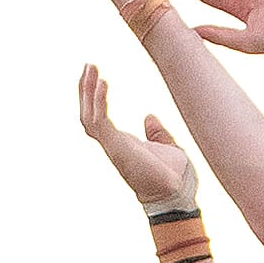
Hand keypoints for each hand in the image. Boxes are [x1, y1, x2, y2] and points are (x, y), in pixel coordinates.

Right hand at [78, 64, 197, 208]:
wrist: (177, 196)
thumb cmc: (175, 178)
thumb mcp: (168, 148)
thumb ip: (158, 133)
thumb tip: (150, 117)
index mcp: (123, 144)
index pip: (100, 119)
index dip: (95, 98)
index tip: (98, 76)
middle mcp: (114, 146)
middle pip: (88, 115)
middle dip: (85, 90)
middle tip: (89, 65)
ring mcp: (113, 148)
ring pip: (89, 117)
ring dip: (87, 92)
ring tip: (91, 68)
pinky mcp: (117, 148)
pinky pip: (100, 121)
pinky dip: (99, 101)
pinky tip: (102, 82)